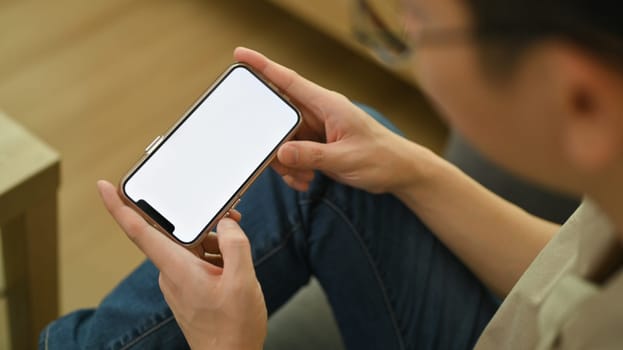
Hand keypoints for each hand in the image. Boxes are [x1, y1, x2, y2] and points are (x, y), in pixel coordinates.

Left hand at [97, 180, 266, 349]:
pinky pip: (196, 261)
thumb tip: (226, 223)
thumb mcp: (242, 281)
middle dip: (203, 220)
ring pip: (191, 247)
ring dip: (214, 242)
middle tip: (230, 216)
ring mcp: (178, 282)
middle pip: (177, 233)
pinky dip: (214, 256)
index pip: (139, 231)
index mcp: (176, 268)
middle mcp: (171, 273)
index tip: (105, 186)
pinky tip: (232, 265)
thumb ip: (235, 245)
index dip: (119, 206)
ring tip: (237, 253)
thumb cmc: (233, 328)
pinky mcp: (186, 289)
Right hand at [235, 47, 431, 193]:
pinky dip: (294, 170)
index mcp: (327, 105)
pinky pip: (292, 155)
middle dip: (275, 142)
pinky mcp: (316, 146)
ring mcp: (316, 130)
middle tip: (284, 162)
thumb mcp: (345, 158)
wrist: (398, 172)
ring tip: (305, 175)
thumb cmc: (381, 158)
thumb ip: (312, 155)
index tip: (240, 55)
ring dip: (287, 162)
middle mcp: (318, 114)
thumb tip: (281, 152)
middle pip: (279, 118)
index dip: (263, 67)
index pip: (289, 81)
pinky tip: (307, 180)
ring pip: (283, 141)